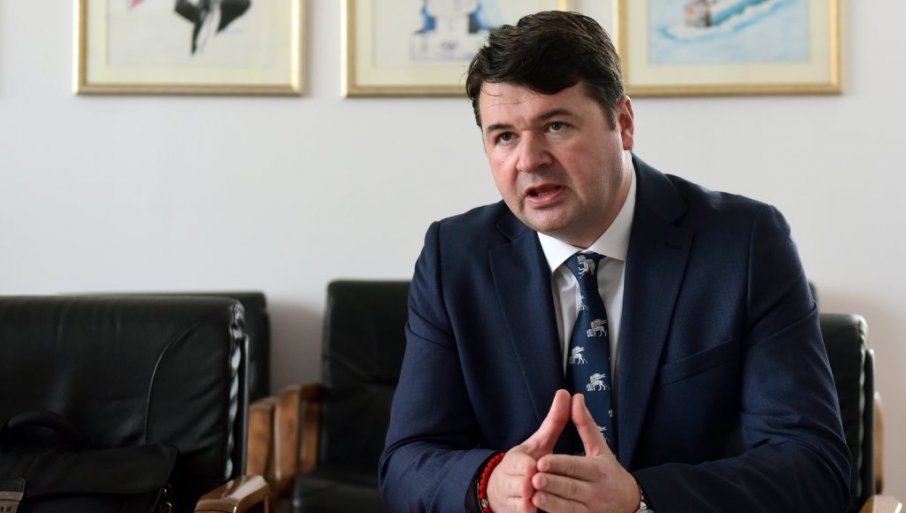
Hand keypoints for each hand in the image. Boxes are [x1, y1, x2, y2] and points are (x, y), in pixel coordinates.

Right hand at [487, 389, 570, 512]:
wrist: (500, 490)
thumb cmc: (527, 463)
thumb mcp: (540, 442)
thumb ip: (554, 421)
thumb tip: (565, 393)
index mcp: (515, 459)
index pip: (519, 462)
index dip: (527, 466)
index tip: (533, 467)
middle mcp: (509, 479)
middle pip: (519, 483)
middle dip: (527, 486)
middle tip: (535, 486)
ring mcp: (509, 499)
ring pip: (519, 503)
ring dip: (527, 504)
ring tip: (535, 503)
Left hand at [531, 394, 639, 512]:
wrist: (630, 504)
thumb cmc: (609, 472)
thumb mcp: (600, 449)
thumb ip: (585, 425)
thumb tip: (575, 397)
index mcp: (598, 470)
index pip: (577, 467)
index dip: (559, 465)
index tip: (541, 461)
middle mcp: (596, 491)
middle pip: (572, 488)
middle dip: (552, 484)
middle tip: (533, 479)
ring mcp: (592, 509)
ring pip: (570, 507)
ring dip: (551, 503)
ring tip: (534, 496)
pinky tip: (541, 511)